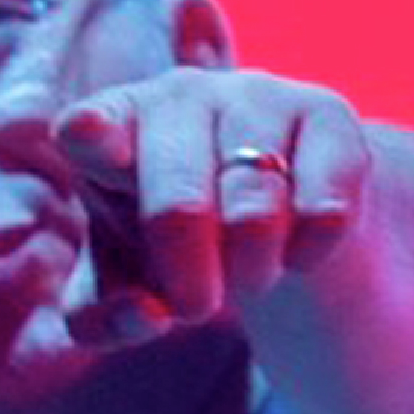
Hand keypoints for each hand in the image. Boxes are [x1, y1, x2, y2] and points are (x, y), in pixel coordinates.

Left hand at [52, 68, 371, 341]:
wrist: (275, 222)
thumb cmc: (174, 252)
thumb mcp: (126, 291)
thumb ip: (104, 319)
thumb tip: (147, 315)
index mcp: (111, 130)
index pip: (89, 128)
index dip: (92, 134)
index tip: (88, 138)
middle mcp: (179, 95)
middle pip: (178, 205)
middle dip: (190, 279)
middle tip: (198, 309)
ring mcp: (255, 94)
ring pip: (254, 211)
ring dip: (252, 271)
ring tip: (250, 274)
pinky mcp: (325, 112)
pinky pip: (324, 207)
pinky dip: (309, 253)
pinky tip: (301, 251)